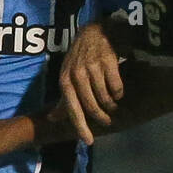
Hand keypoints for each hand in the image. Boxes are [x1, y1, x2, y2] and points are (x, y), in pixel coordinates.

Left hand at [58, 21, 124, 144]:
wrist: (97, 30)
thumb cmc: (81, 57)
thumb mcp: (69, 75)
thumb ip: (64, 99)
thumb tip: (52, 119)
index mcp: (65, 80)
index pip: (72, 108)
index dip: (80, 127)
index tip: (88, 141)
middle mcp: (76, 74)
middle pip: (91, 106)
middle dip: (101, 118)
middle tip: (108, 122)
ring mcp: (92, 66)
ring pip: (104, 98)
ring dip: (112, 105)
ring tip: (114, 105)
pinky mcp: (108, 60)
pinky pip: (116, 87)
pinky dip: (119, 92)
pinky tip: (119, 90)